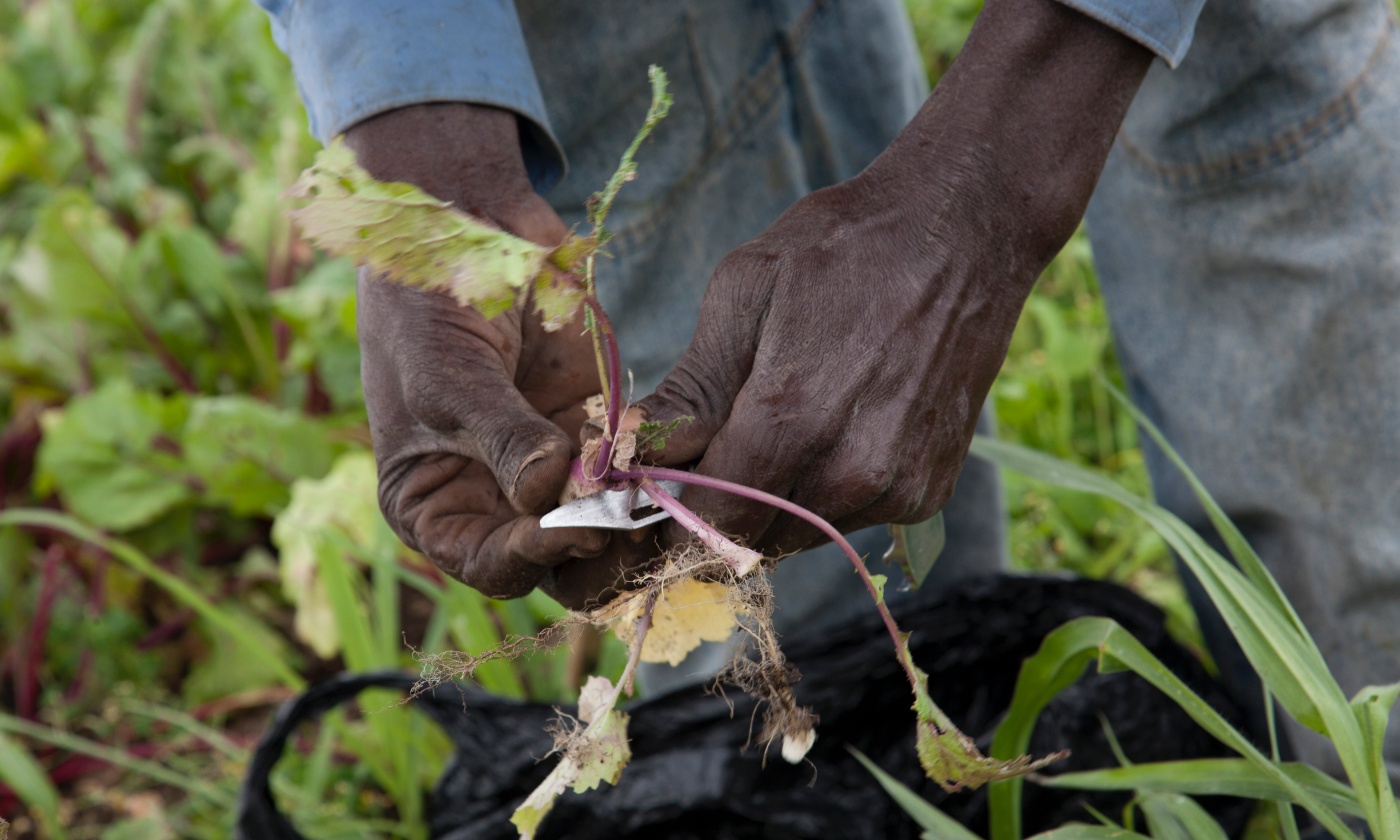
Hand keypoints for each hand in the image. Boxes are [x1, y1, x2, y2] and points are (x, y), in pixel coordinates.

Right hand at [347, 103, 649, 607]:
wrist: (464, 225)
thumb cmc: (427, 307)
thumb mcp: (449, 376)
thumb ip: (501, 438)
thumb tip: (544, 494)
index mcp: (434, 505)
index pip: (488, 564)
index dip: (529, 559)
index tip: (572, 531)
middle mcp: (492, 498)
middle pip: (552, 555)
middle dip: (592, 542)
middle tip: (629, 517)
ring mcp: (547, 464)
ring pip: (599, 519)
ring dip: (629, 511)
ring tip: (654, 491)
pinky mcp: (592, 427)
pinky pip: (628, 467)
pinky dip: (650, 466)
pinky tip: (666, 453)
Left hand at [637, 0, 1150, 555]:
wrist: (964, 230)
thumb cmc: (843, 247)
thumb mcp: (746, 291)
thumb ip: (692, 386)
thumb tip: (631, 451)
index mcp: (791, 420)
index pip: (707, 519)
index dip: (670, 511)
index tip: (652, 486)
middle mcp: (850, 471)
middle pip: (751, 538)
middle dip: (717, 506)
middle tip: (711, 446)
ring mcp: (897, 488)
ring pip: (800, 534)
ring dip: (770, 502)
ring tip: (777, 424)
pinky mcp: (928, 492)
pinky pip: (850, 520)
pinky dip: (823, 493)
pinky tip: (831, 427)